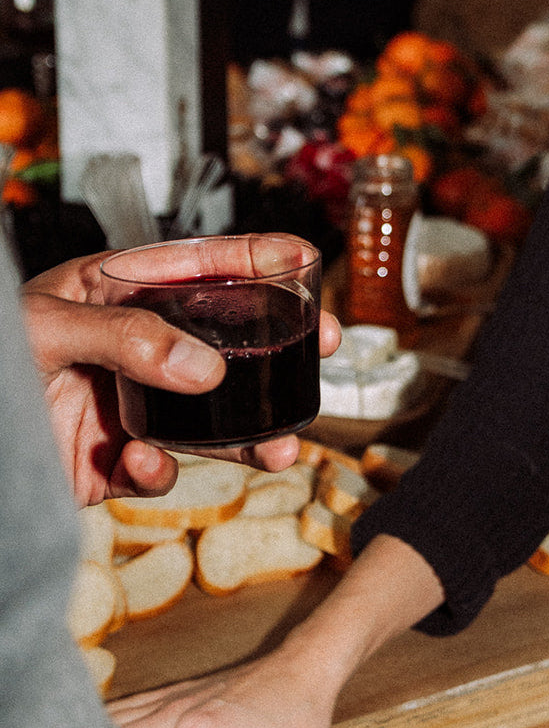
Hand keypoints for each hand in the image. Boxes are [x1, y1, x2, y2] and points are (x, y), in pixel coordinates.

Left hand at [22, 251, 340, 505]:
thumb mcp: (47, 329)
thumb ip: (128, 338)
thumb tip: (208, 370)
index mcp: (116, 296)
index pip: (197, 268)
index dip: (253, 258)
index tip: (304, 256)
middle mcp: (134, 349)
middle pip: (225, 342)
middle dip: (277, 347)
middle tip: (323, 345)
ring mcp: (132, 405)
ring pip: (213, 417)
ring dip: (251, 435)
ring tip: (283, 448)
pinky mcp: (119, 459)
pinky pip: (163, 467)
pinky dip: (161, 471)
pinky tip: (141, 463)